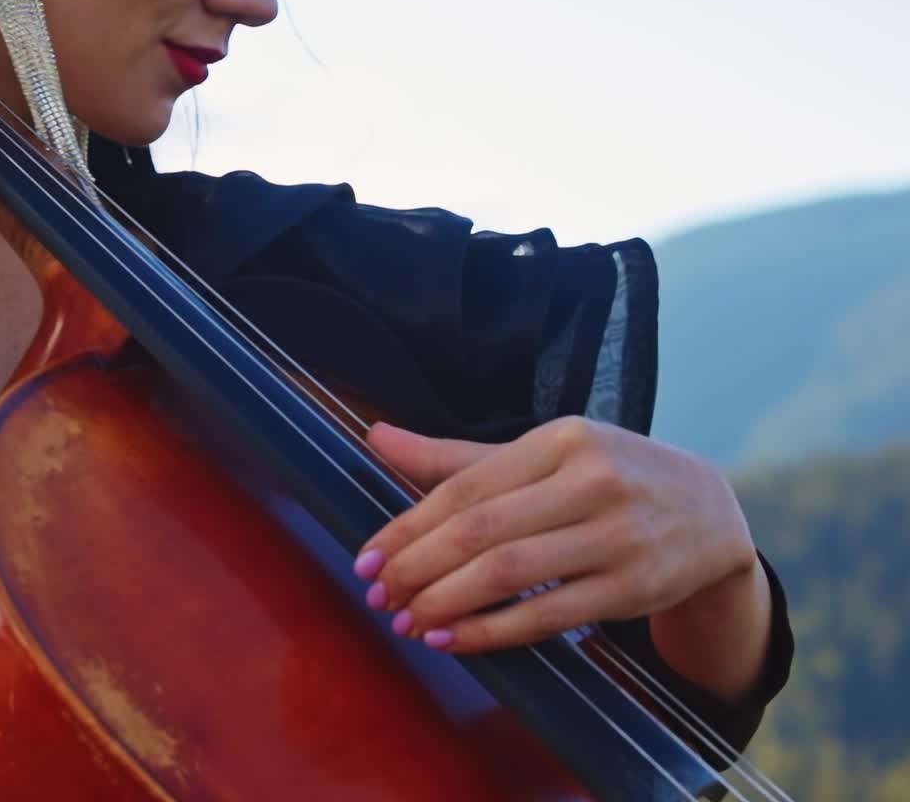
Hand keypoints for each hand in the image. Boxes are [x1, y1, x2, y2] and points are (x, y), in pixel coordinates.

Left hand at [355, 417, 766, 699]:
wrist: (710, 513)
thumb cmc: (606, 475)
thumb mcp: (543, 452)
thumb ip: (457, 456)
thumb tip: (375, 436)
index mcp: (559, 438)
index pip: (466, 485)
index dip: (408, 526)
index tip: (367, 558)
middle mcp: (589, 479)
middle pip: (482, 529)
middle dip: (418, 566)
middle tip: (376, 594)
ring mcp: (615, 535)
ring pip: (510, 572)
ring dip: (447, 603)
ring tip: (407, 621)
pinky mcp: (632, 587)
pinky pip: (549, 614)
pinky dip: (493, 631)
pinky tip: (454, 639)